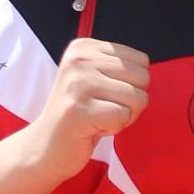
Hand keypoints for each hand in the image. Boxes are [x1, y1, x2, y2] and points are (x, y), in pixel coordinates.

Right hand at [29, 38, 150, 180]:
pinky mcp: (78, 110)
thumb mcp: (98, 79)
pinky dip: (114, 128)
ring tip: (97, 118)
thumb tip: (147, 66)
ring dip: (123, 116)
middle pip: (142, 77)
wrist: (46, 146)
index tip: (105, 95)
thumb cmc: (82, 114)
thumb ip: (121, 67)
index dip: (132, 85)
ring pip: (137, 98)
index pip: (141, 61)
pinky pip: (123, 116)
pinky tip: (92, 128)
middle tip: (102, 109)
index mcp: (84, 47)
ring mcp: (77, 83)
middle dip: (131, 101)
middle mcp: (78, 59)